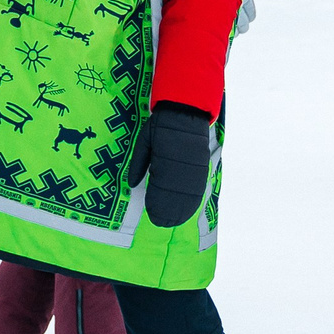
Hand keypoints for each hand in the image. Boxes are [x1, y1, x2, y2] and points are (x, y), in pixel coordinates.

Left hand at [128, 102, 215, 227]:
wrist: (185, 111)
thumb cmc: (161, 125)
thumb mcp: (144, 141)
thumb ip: (139, 163)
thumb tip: (131, 184)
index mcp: (164, 159)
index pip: (160, 187)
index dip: (157, 203)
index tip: (151, 214)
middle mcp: (180, 166)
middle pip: (175, 195)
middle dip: (167, 211)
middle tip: (160, 223)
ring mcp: (193, 167)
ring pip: (188, 194)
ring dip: (181, 209)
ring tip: (172, 221)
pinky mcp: (201, 166)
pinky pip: (198, 187)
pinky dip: (193, 200)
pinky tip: (187, 209)